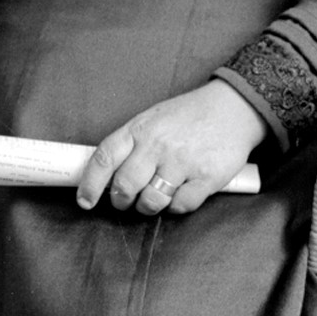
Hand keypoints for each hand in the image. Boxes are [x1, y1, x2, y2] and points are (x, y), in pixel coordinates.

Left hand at [76, 79, 268, 217]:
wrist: (232, 109)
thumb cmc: (187, 116)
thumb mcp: (153, 119)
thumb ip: (132, 144)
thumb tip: (107, 177)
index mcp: (139, 128)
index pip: (104, 157)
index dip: (89, 183)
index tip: (84, 201)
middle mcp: (157, 145)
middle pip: (125, 186)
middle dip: (121, 201)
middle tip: (126, 201)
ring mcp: (182, 162)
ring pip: (151, 201)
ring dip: (149, 206)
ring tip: (155, 197)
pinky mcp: (206, 178)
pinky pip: (181, 206)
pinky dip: (177, 206)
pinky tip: (181, 193)